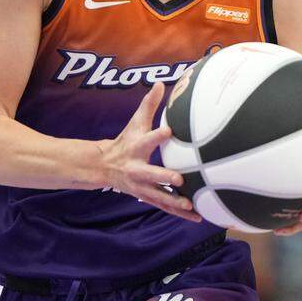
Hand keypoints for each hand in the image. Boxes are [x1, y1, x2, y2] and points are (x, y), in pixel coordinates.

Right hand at [100, 84, 201, 221]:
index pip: (147, 140)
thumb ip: (148, 105)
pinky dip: (180, 213)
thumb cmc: (126, 141)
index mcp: (136, 148)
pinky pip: (165, 206)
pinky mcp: (147, 196)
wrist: (104, 167)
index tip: (169, 130)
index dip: (157, 135)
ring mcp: (142, 186)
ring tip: (190, 205)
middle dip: (163, 177)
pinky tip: (197, 217)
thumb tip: (160, 83)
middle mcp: (137, 169)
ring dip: (174, 202)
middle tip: (179, 179)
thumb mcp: (135, 123)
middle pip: (150, 174)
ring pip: (158, 196)